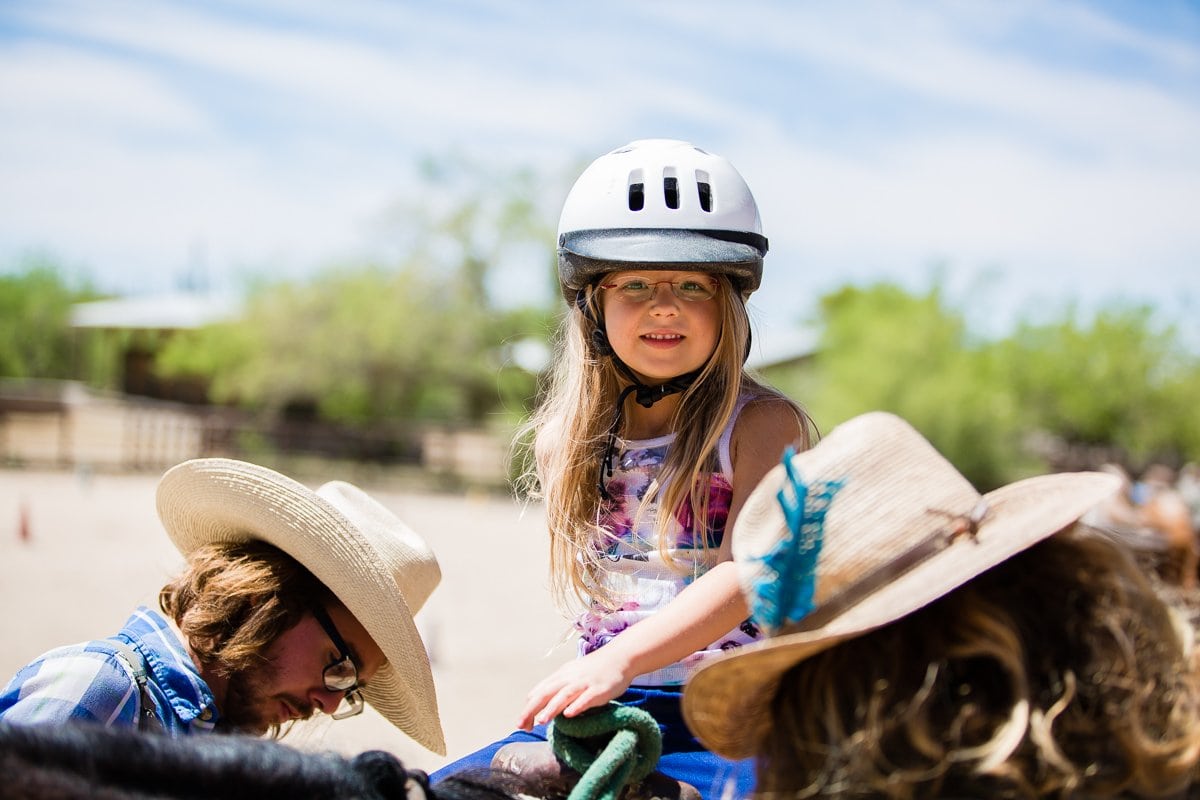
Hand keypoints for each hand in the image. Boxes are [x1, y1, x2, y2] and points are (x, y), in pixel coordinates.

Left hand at [516, 648, 631, 730]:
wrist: (620, 657)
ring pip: (564, 695)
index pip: (539, 692)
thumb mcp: (572, 675)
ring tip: (541, 721)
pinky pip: (587, 697)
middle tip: (521, 725)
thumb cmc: (594, 670)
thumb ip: (558, 688)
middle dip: (532, 709)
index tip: (522, 724)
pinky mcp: (600, 689)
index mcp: (561, 676)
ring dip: (552, 708)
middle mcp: (570, 678)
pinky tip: (569, 715)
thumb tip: (540, 706)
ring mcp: (585, 683)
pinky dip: (577, 705)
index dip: (529, 708)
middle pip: (547, 693)